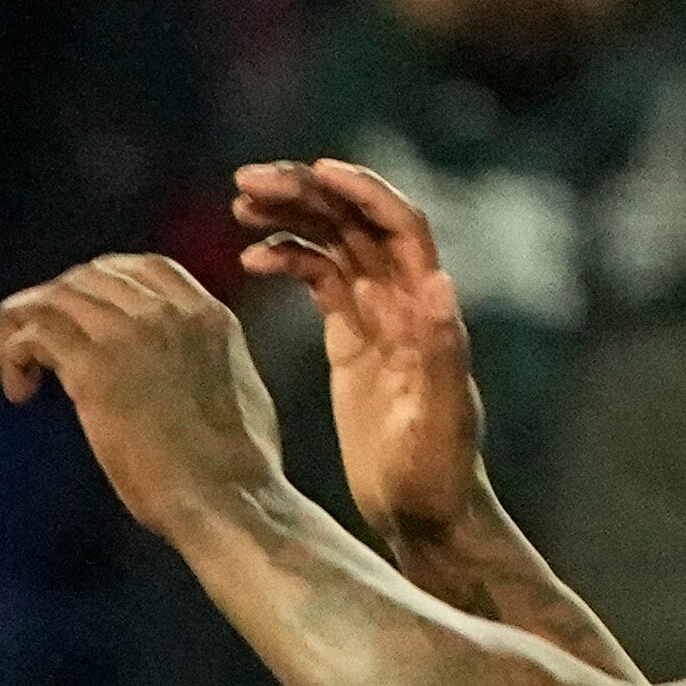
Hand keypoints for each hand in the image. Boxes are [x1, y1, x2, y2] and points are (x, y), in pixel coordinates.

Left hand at [0, 254, 285, 546]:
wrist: (229, 498)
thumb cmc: (237, 469)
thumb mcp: (235, 388)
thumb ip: (203, 361)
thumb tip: (181, 369)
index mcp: (205, 314)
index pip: (140, 268)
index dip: (99, 286)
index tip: (83, 318)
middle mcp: (166, 311)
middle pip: (88, 277)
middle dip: (57, 306)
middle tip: (40, 349)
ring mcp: (128, 334)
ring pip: (55, 298)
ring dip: (24, 327)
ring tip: (15, 367)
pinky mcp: (95, 369)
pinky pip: (35, 333)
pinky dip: (14, 352)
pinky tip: (18, 389)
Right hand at [232, 158, 483, 552]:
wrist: (423, 514)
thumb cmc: (437, 475)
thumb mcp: (442, 419)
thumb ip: (443, 352)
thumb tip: (439, 283)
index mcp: (425, 309)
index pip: (399, 225)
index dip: (362, 192)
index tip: (316, 171)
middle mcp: (403, 300)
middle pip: (356, 222)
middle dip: (308, 192)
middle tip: (249, 181)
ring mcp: (376, 316)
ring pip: (333, 242)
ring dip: (291, 215)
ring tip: (242, 203)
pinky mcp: (350, 339)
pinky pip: (318, 280)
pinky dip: (286, 259)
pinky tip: (249, 258)